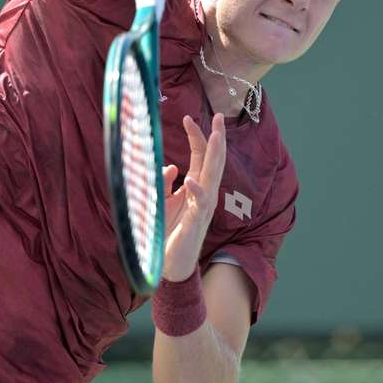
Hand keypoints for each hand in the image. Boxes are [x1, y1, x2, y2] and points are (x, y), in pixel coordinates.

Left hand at [160, 114, 225, 281]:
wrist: (170, 265)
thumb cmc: (168, 233)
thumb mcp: (163, 202)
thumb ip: (165, 183)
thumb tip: (171, 167)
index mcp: (196, 188)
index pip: (201, 156)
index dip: (197, 136)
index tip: (189, 117)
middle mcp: (203, 195)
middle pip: (213, 162)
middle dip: (216, 139)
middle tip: (220, 117)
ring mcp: (202, 209)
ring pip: (212, 178)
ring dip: (214, 157)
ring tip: (216, 137)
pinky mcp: (195, 224)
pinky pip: (199, 206)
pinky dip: (196, 192)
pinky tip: (191, 180)